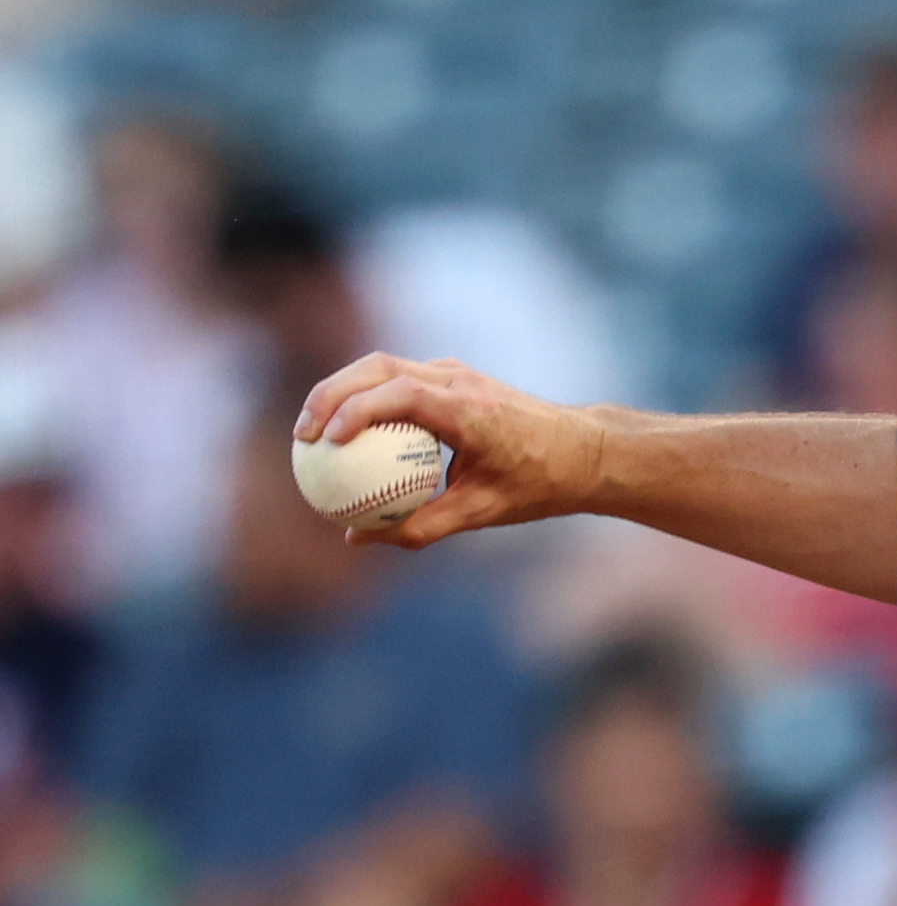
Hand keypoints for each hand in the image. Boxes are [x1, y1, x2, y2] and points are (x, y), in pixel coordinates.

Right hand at [297, 353, 608, 548]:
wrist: (585, 451)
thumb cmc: (540, 483)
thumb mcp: (483, 512)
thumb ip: (420, 527)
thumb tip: (356, 539)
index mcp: (469, 409)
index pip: (400, 394)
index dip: (356, 410)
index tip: (326, 442)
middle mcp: (458, 381)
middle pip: (377, 368)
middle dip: (331, 394)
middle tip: (302, 437)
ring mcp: (455, 373)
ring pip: (382, 366)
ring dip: (342, 391)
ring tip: (312, 432)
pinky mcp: (452, 378)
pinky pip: (397, 379)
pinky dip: (365, 397)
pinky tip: (346, 433)